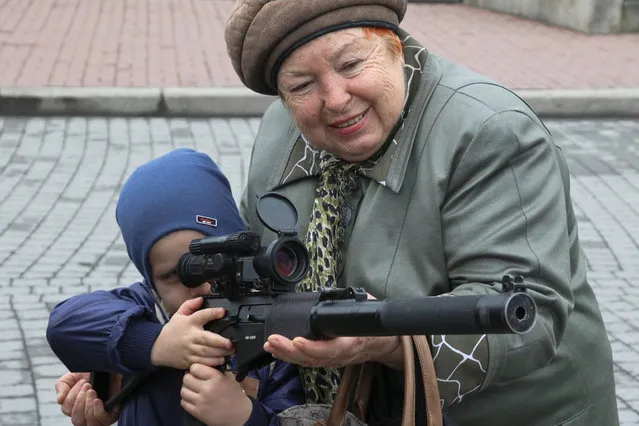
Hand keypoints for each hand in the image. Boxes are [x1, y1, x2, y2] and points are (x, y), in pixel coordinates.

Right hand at [55, 372, 119, 425]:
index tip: (82, 381)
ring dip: (87, 407)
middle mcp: (87, 413)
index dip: (72, 397)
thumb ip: (62, 385)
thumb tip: (59, 400)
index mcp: (77, 405)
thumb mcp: (74, 375)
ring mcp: (100, 416)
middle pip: (76, 420)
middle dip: (80, 401)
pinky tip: (98, 401)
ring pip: (88, 423)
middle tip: (88, 385)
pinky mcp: (112, 414)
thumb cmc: (94, 371)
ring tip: (93, 391)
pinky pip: (102, 421)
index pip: (67, 410)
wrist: (114, 365)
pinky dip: (97, 411)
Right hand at [151, 297, 233, 369]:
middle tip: (231, 342)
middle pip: (207, 339)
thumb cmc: (172, 330)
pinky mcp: (189, 361)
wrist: (158, 347)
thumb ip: (190, 305)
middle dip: (220, 342)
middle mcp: (191, 337)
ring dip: (220, 353)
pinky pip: (202, 363)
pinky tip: (220, 360)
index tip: (222, 311)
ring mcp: (190, 350)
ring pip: (207, 353)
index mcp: (189, 323)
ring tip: (230, 351)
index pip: (201, 316)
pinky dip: (212, 362)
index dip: (213, 313)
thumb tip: (201, 299)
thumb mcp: (179, 314)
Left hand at [181, 363, 252, 425]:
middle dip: (190, 378)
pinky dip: (187, 400)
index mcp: (216, 377)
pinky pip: (183, 403)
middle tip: (195, 380)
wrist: (238, 413)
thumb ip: (214, 369)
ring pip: (183, 391)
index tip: (199, 372)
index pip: (195, 367)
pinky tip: (194, 399)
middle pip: (186, 379)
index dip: (196, 369)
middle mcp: (208, 389)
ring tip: (194, 390)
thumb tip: (200, 363)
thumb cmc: (233, 392)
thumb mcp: (228, 377)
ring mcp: (202, 402)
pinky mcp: (198, 412)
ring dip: (187, 389)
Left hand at [264, 293, 401, 368]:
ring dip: (286, 354)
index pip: (331, 349)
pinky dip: (290, 356)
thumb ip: (355, 302)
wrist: (382, 343)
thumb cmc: (374, 325)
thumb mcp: (368, 309)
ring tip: (270, 344)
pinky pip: (306, 361)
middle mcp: (340, 355)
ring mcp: (332, 360)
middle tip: (274, 341)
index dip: (313, 348)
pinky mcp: (325, 360)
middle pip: (312, 358)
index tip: (298, 340)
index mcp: (352, 342)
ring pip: (307, 361)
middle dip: (290, 351)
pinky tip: (277, 350)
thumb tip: (344, 294)